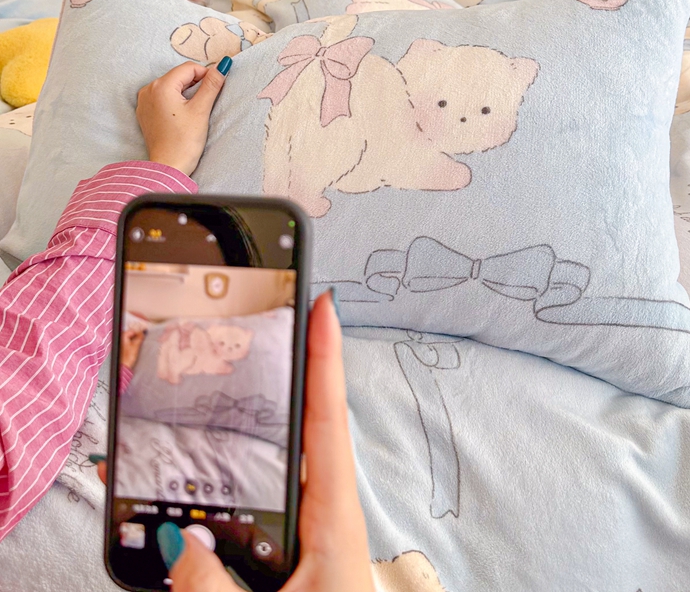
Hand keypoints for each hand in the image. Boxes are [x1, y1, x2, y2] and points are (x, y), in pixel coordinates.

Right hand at [93, 291, 374, 591]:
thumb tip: (184, 547)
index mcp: (334, 519)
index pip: (328, 420)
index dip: (326, 358)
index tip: (322, 304)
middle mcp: (322, 516)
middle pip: (297, 432)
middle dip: (279, 380)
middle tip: (256, 332)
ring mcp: (304, 533)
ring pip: (265, 473)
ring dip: (234, 443)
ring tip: (198, 409)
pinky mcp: (287, 556)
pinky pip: (250, 511)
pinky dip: (219, 497)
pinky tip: (185, 507)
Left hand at [136, 58, 230, 176]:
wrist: (168, 166)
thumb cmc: (184, 141)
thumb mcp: (201, 110)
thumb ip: (212, 85)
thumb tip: (222, 66)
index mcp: (161, 86)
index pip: (189, 68)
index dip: (206, 74)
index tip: (216, 87)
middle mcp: (149, 89)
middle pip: (179, 76)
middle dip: (195, 84)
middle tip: (206, 101)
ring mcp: (144, 101)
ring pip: (171, 86)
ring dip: (185, 92)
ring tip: (194, 110)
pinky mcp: (145, 112)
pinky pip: (162, 97)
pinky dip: (174, 100)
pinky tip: (182, 116)